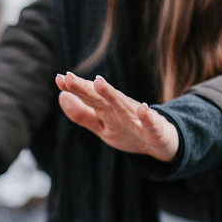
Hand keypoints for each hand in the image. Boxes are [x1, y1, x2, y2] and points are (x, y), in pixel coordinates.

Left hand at [55, 72, 178, 162]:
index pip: (89, 97)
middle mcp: (121, 111)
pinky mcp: (156, 131)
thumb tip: (61, 96)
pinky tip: (143, 109)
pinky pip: (151, 125)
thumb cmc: (128, 130)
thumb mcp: (101, 125)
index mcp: (107, 110)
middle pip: (101, 99)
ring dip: (112, 95)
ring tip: (98, 83)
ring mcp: (138, 120)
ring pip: (124, 107)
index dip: (75, 89)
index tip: (59, 78)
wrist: (162, 143)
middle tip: (69, 78)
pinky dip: (148, 117)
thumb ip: (81, 114)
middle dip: (86, 89)